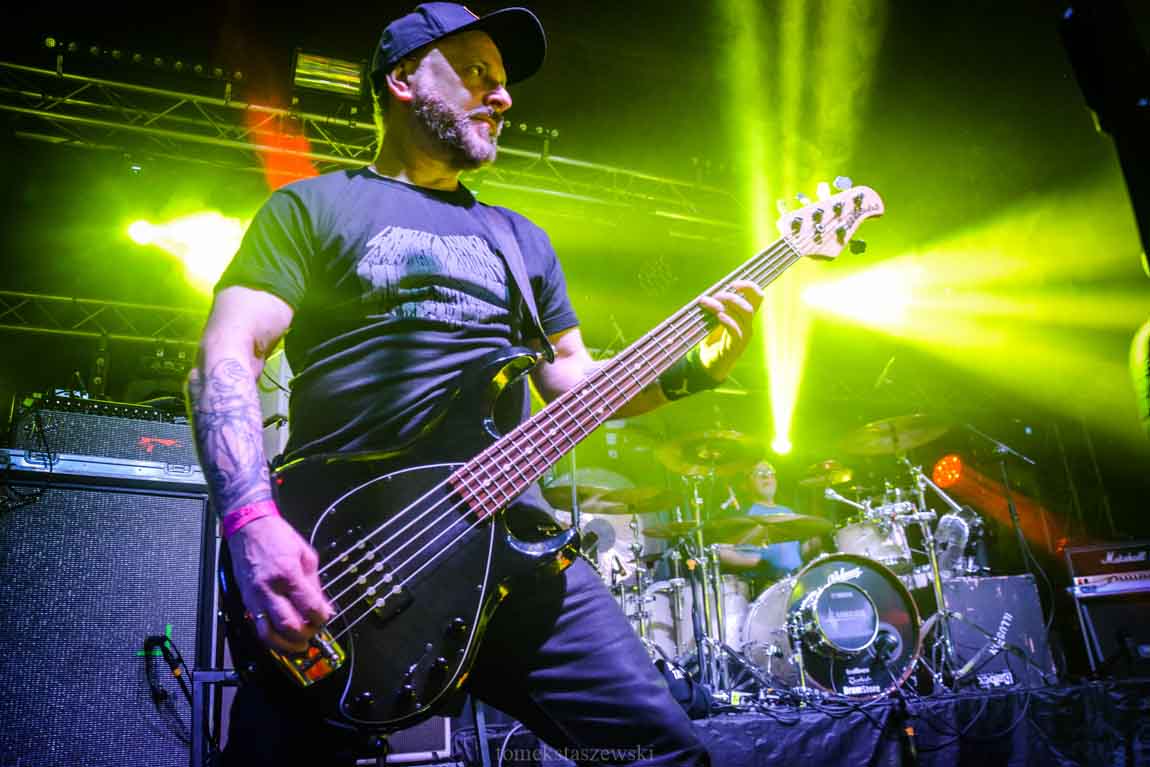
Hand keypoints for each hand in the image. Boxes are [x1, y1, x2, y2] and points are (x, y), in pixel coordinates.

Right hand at [227, 515, 333, 652]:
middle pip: (288, 625)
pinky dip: (271, 638)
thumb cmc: (277, 537)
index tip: (325, 618)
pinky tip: (282, 640)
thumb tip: (323, 607)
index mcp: (287, 574)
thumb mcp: (306, 555)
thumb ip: (314, 584)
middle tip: (314, 633)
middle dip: (305, 635)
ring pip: (268, 633)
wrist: (248, 528)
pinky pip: (257, 627)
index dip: (321, 618)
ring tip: (299, 646)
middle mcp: (269, 589)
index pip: (308, 607)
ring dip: (286, 645)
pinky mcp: (246, 601)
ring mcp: (255, 597)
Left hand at [696, 279, 765, 381]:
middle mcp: (748, 325)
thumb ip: (717, 307)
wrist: (710, 364)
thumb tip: (709, 292)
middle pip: (749, 305)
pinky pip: (736, 330)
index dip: (749, 287)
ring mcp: (744, 336)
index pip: (757, 297)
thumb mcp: (715, 320)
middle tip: (715, 295)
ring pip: (744, 315)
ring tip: (709, 303)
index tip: (733, 283)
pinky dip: (728, 320)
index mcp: (745, 317)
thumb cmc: (713, 340)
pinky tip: (718, 316)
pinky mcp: (736, 346)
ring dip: (726, 305)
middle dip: (732, 297)